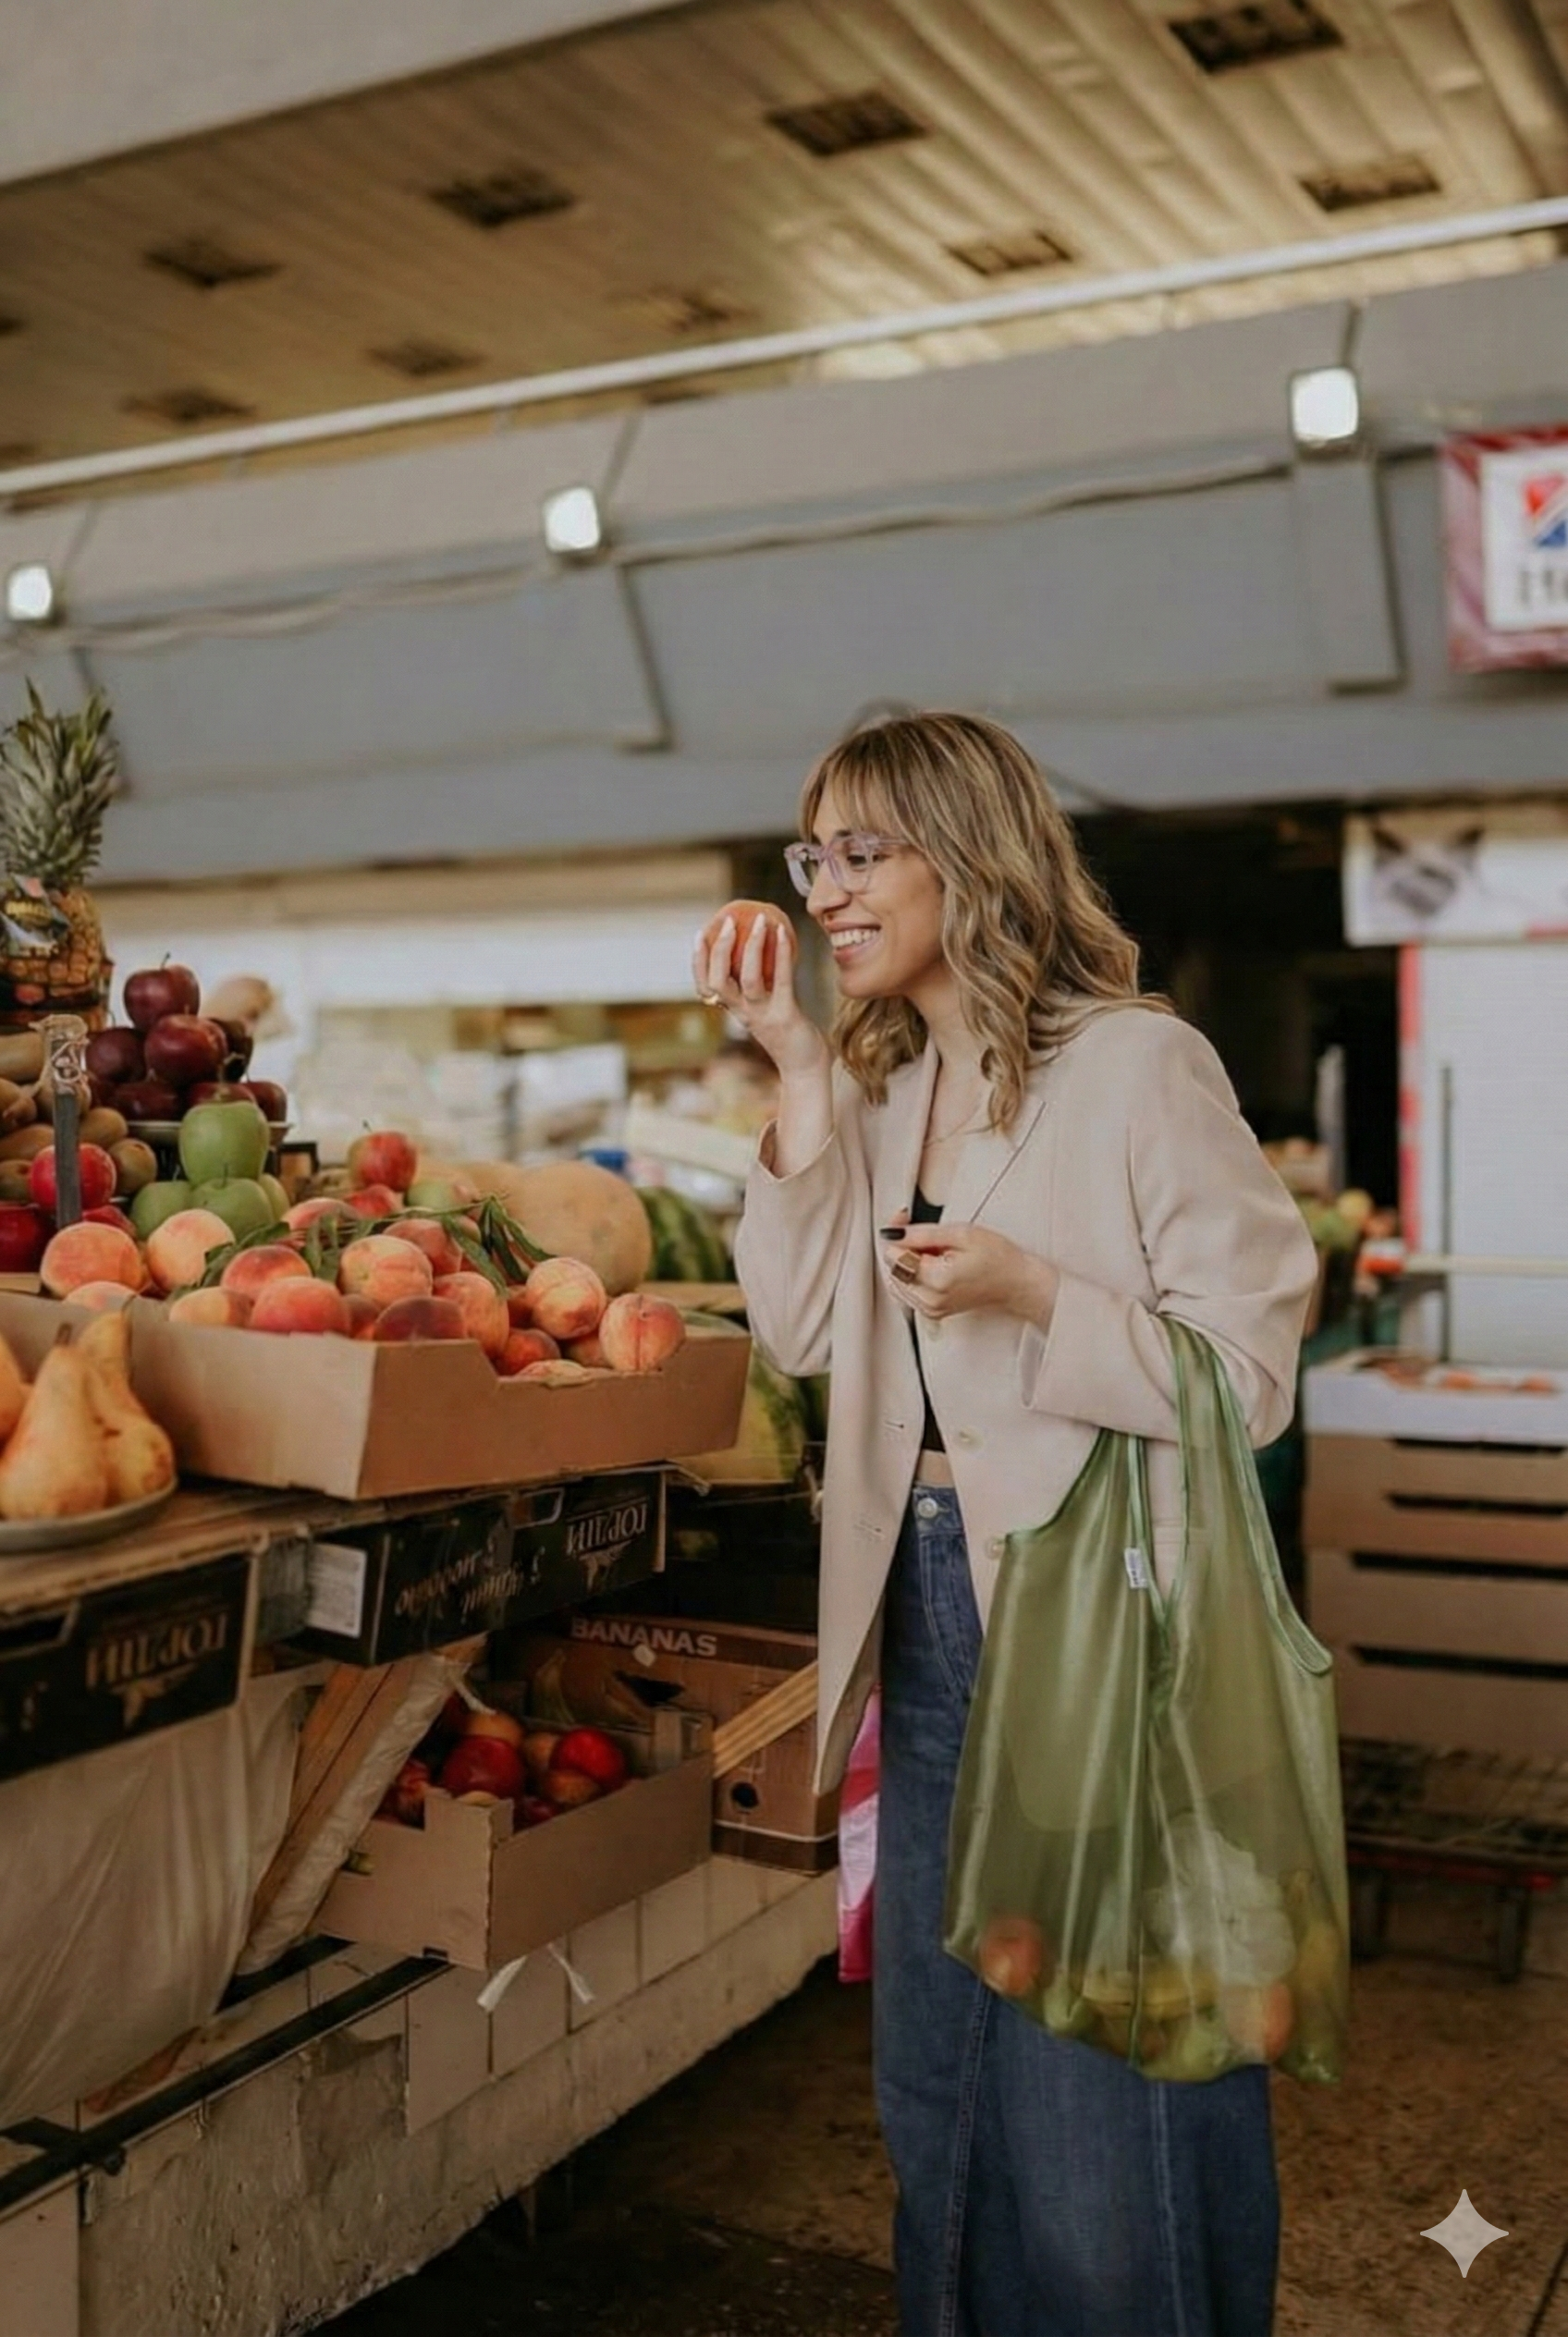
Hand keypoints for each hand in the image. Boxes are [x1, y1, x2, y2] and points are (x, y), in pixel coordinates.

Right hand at [692, 913, 827, 1081]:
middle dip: (718, 950)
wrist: (805, 1067)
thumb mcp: (764, 1007)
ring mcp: (763, 1015)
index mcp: (734, 1010)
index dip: (698, 961)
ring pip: (749, 979)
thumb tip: (757, 949)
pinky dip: (780, 953)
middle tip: (727, 921)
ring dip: (752, 946)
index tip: (699, 934)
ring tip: (758, 920)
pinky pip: (782, 979)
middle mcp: (743, 1014)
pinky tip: (782, 932)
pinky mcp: (785, 1015)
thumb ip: (757, 986)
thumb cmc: (787, 1032)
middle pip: (719, 981)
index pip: (705, 985)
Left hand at [882, 1221, 1058, 1328]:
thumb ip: (922, 1233)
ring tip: (928, 1246)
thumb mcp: (961, 1233)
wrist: (1016, 1282)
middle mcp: (930, 1300)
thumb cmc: (997, 1258)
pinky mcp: (932, 1312)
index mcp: (937, 1281)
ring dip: (905, 1260)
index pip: (894, 1255)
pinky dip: (911, 1274)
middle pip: (892, 1269)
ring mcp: (930, 1309)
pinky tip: (927, 1262)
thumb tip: (892, 1233)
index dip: (897, 1232)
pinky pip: (907, 1291)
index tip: (903, 1217)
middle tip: (914, 1227)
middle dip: (899, 1246)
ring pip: (896, 1281)